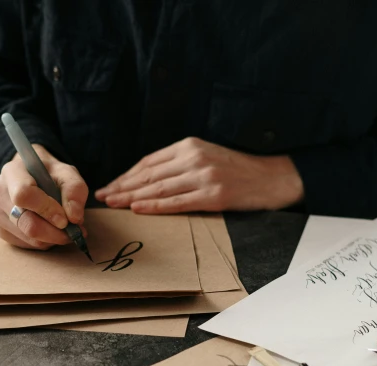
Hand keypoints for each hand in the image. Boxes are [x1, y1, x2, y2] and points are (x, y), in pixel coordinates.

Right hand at [0, 145, 87, 248]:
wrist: (30, 176)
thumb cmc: (49, 174)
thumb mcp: (66, 172)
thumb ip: (74, 190)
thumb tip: (74, 217)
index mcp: (12, 172)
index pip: (23, 195)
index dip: (46, 210)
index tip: (66, 219)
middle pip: (26, 222)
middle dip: (55, 232)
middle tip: (75, 231)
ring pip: (28, 237)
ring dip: (52, 238)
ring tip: (65, 228)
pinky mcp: (1, 230)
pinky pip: (25, 244)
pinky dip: (44, 242)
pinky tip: (50, 230)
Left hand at [95, 137, 303, 213]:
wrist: (273, 177)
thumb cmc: (238, 169)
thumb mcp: (207, 155)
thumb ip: (180, 162)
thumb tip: (147, 179)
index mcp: (190, 145)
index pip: (149, 162)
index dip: (126, 175)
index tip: (109, 185)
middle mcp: (194, 158)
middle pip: (149, 174)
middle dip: (122, 186)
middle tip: (103, 196)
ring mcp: (204, 176)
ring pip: (159, 188)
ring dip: (132, 196)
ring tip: (113, 203)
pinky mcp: (214, 194)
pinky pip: (177, 202)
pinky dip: (155, 206)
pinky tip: (138, 209)